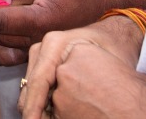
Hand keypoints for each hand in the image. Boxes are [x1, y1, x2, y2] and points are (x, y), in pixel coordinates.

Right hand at [19, 18, 145, 118]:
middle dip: (32, 110)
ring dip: (36, 107)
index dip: (33, 107)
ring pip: (30, 87)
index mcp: (55, 44)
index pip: (38, 81)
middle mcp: (44, 47)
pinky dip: (41, 102)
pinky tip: (50, 114)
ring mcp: (42, 54)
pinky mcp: (44, 63)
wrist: (115, 35)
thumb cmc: (115, 49)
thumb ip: (88, 85)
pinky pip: (37, 86)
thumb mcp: (107, 66)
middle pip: (30, 86)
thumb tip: (73, 104)